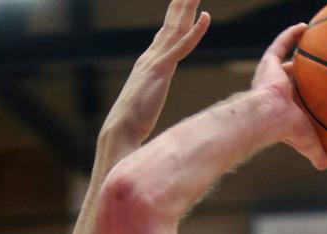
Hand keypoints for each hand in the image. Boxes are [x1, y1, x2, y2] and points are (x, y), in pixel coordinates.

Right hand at [102, 0, 210, 144]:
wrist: (120, 128)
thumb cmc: (131, 124)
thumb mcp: (145, 105)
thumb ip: (150, 97)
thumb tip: (149, 104)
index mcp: (147, 64)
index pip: (164, 35)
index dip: (174, 18)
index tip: (181, 4)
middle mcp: (150, 57)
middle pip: (170, 25)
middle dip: (181, 5)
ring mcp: (156, 61)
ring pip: (176, 28)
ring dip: (188, 7)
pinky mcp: (162, 69)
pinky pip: (182, 45)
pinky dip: (195, 31)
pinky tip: (206, 17)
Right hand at [252, 24, 326, 171]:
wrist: (269, 117)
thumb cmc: (286, 131)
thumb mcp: (308, 143)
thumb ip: (317, 153)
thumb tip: (326, 165)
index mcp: (284, 109)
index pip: (295, 100)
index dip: (304, 96)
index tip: (315, 93)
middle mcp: (276, 91)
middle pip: (291, 79)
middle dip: (300, 75)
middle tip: (315, 70)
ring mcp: (271, 76)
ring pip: (285, 60)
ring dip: (298, 53)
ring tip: (312, 44)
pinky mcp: (268, 64)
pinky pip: (280, 43)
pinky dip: (291, 34)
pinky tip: (305, 27)